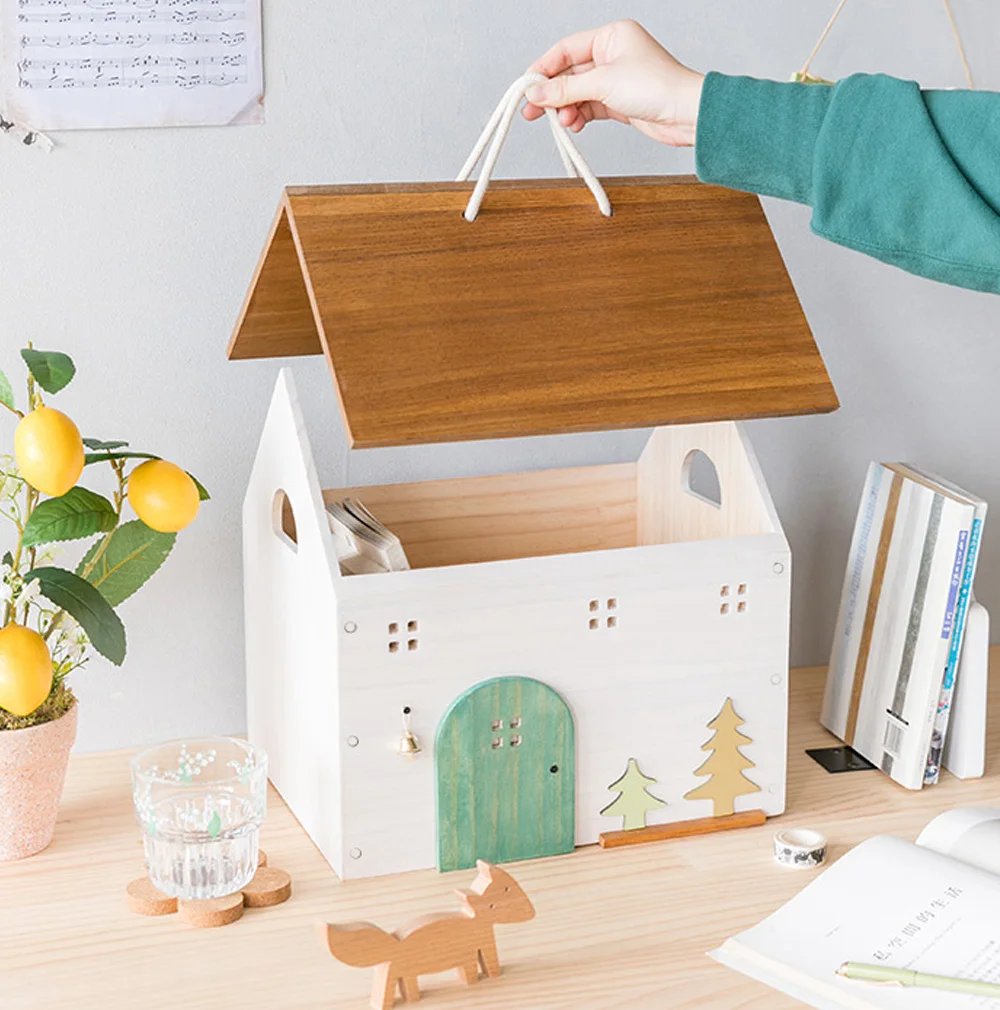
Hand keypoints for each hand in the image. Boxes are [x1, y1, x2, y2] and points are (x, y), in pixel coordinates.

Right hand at [523, 20, 703, 147]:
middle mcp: (612, 54)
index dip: (544, 68)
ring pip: (579, 93)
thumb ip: (565, 89)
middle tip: (533, 111)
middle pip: (570, 74)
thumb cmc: (656, 87)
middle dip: (552, 94)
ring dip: (566, 109)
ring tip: (562, 122)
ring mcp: (616, 79)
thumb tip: (536, 91)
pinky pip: (590, 107)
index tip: (527, 86)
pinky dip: (580, 116)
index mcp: (611, 36)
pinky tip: (574, 125)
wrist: (685, 114)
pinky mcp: (619, 101)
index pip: (566, 49)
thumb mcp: (603, 84)